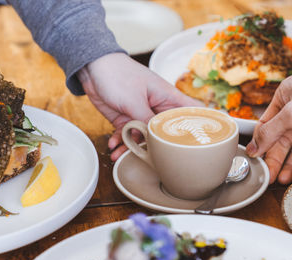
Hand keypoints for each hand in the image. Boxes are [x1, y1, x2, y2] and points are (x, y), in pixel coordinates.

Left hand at [77, 53, 201, 160]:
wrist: (93, 68)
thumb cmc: (118, 75)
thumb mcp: (134, 101)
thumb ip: (146, 121)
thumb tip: (156, 140)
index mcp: (168, 98)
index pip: (191, 112)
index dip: (198, 126)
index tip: (198, 143)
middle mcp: (158, 108)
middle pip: (167, 132)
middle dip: (159, 147)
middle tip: (153, 159)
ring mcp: (142, 115)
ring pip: (145, 138)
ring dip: (133, 148)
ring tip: (122, 156)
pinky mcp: (127, 119)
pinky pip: (127, 136)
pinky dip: (120, 142)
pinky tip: (113, 146)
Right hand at [246, 70, 291, 183]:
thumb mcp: (291, 113)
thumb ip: (270, 132)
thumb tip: (252, 148)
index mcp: (284, 98)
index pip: (267, 125)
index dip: (261, 144)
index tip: (256, 160)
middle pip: (282, 139)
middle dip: (276, 158)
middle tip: (270, 175)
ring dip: (291, 163)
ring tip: (284, 179)